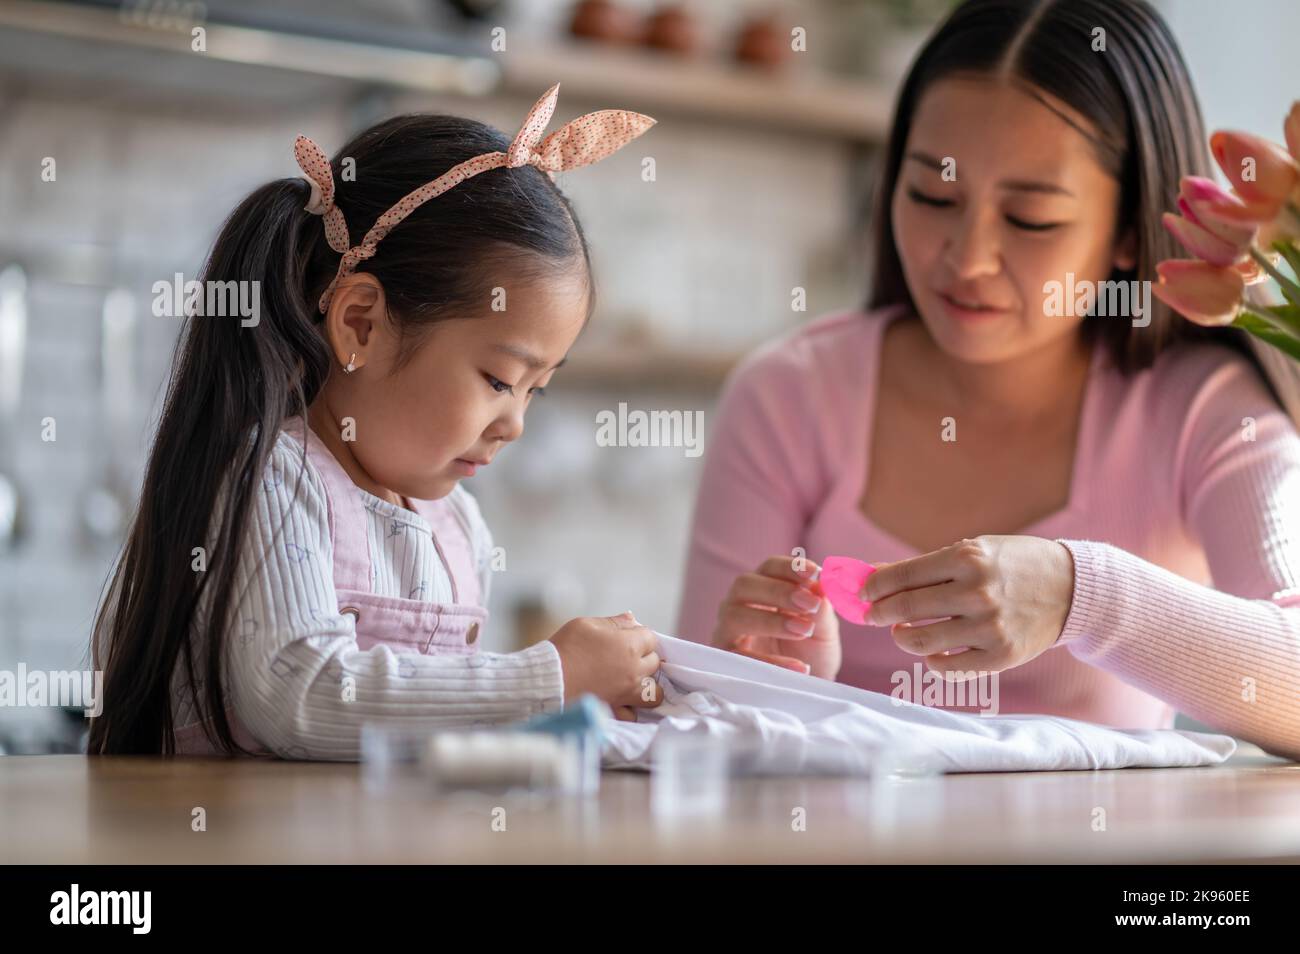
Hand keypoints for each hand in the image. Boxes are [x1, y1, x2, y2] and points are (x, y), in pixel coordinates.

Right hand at [549, 611, 662, 721]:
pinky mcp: (616, 711)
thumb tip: (632, 619)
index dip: (638, 636)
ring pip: (654, 693)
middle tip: (624, 657)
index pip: (650, 638)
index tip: (626, 638)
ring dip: (647, 686)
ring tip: (632, 681)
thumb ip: (613, 622)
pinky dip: (631, 709)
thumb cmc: (565, 648)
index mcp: (629, 646)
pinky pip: (634, 714)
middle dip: (643, 657)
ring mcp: (627, 693)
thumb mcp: (586, 624)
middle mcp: (634, 671)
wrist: (548, 680)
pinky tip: (622, 701)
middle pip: (654, 663)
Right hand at [711, 555, 841, 678]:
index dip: (789, 567)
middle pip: (744, 584)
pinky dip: (769, 661)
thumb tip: (822, 585)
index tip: (816, 573)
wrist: (806, 689)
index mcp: (763, 589)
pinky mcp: (725, 660)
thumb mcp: (824, 630)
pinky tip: (799, 667)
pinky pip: (739, 657)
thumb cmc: (811, 652)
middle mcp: (739, 604)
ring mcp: (728, 631)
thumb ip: (822, 609)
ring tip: (804, 630)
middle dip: (778, 591)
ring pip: (733, 615)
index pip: (768, 567)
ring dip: (770, 620)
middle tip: (810, 604)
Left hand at [862, 535, 1075, 676]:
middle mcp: (977, 592)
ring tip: (902, 631)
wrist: (1070, 588)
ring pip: (920, 641)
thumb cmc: (1012, 565)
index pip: (902, 576)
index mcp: (967, 558)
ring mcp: (989, 627)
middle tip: (872, 615)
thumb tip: (874, 576)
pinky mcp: (1001, 656)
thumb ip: (925, 567)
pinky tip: (931, 650)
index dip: (873, 587)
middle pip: (905, 609)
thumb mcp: (972, 551)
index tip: (862, 593)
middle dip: (878, 613)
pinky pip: (947, 668)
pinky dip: (931, 661)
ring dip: (901, 637)